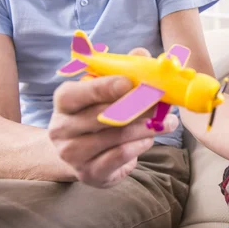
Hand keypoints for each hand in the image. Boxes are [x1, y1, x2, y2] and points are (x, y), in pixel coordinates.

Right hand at [48, 48, 178, 187]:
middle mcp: (61, 128)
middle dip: (137, 108)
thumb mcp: (104, 90)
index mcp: (64, 101)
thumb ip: (123, 70)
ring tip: (167, 122)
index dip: (103, 87)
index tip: (128, 83)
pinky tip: (150, 139)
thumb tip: (141, 53)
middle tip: (162, 103)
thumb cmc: (97, 113)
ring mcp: (72, 154)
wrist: (82, 155)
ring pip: (115, 137)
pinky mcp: (88, 173)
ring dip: (146, 128)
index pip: (78, 93)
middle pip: (102, 116)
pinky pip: (119, 156)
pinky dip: (139, 146)